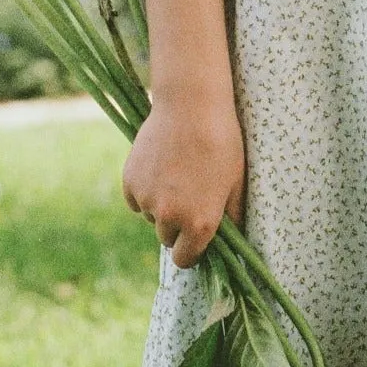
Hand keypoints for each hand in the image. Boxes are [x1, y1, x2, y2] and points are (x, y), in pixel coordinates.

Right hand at [121, 101, 246, 269]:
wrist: (192, 106)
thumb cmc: (222, 142)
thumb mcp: (236, 182)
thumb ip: (231, 217)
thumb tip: (232, 239)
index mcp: (200, 223)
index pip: (186, 260)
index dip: (191, 251)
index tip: (194, 240)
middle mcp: (169, 218)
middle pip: (167, 237)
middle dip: (176, 224)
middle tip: (189, 196)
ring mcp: (147, 200)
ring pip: (151, 216)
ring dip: (161, 205)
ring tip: (177, 173)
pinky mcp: (130, 182)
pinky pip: (136, 198)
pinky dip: (145, 190)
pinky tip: (160, 166)